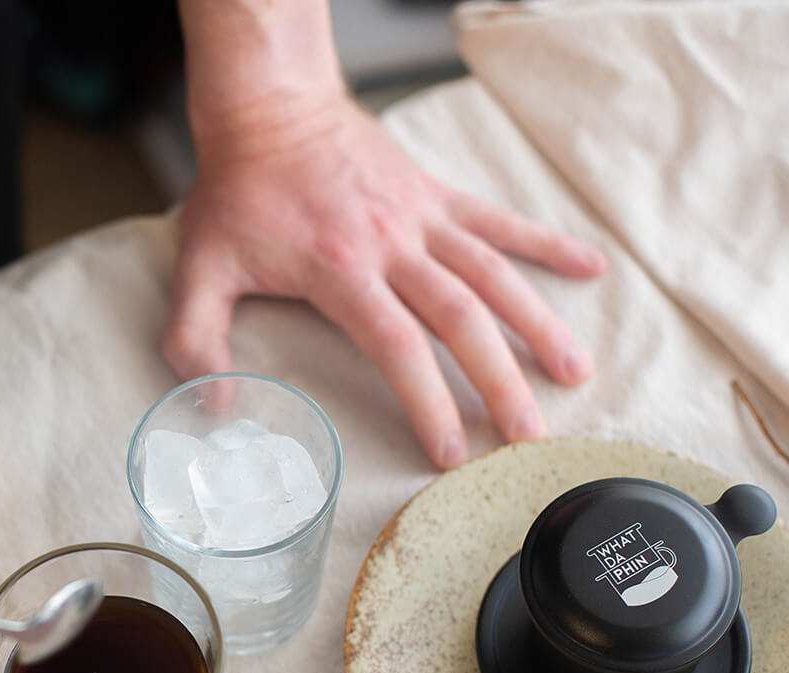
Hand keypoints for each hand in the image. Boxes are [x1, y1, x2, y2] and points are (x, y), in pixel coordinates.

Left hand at [163, 97, 606, 468]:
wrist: (270, 104)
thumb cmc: (238, 190)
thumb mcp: (200, 266)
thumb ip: (197, 341)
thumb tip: (216, 408)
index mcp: (342, 270)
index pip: (398, 347)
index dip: (429, 402)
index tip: (453, 452)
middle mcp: (394, 246)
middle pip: (462, 320)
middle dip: (501, 382)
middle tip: (530, 436)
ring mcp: (423, 218)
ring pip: (494, 275)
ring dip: (538, 325)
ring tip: (574, 373)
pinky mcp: (437, 196)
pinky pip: (500, 220)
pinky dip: (547, 243)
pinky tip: (591, 267)